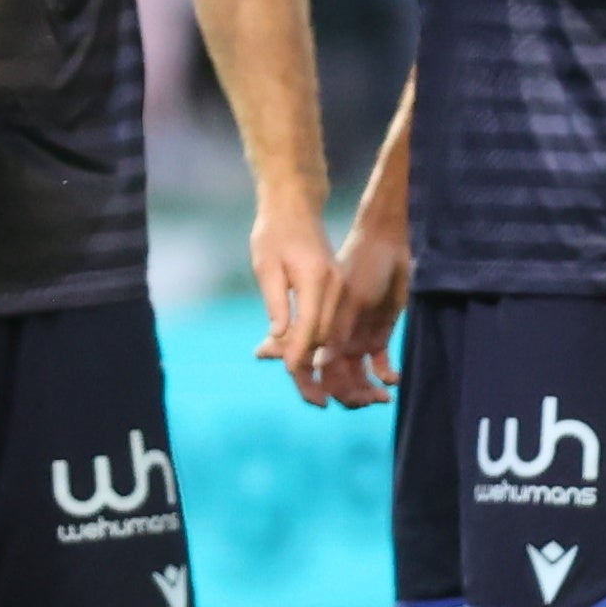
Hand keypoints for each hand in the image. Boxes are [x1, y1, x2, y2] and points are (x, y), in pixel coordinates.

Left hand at [243, 188, 342, 384]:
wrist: (294, 206)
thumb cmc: (273, 233)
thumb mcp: (266, 266)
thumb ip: (275, 302)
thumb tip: (278, 336)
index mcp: (316, 279)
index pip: (310, 326)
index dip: (300, 355)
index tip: (292, 377)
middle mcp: (334, 285)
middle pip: (327, 336)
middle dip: (316, 368)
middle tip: (312, 399)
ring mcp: (339, 286)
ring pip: (332, 332)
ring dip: (323, 361)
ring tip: (316, 390)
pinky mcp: (338, 287)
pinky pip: (332, 321)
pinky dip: (324, 344)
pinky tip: (315, 362)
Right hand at [292, 208, 410, 408]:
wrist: (388, 245)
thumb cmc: (364, 266)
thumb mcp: (352, 299)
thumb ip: (336, 332)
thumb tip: (318, 363)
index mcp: (324, 330)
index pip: (313, 366)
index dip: (314, 387)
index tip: (325, 404)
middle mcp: (337, 339)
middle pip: (336, 379)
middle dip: (348, 395)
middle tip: (367, 401)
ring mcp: (357, 339)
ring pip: (358, 377)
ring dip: (368, 390)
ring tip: (383, 397)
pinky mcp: (378, 336)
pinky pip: (380, 365)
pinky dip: (386, 375)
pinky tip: (394, 380)